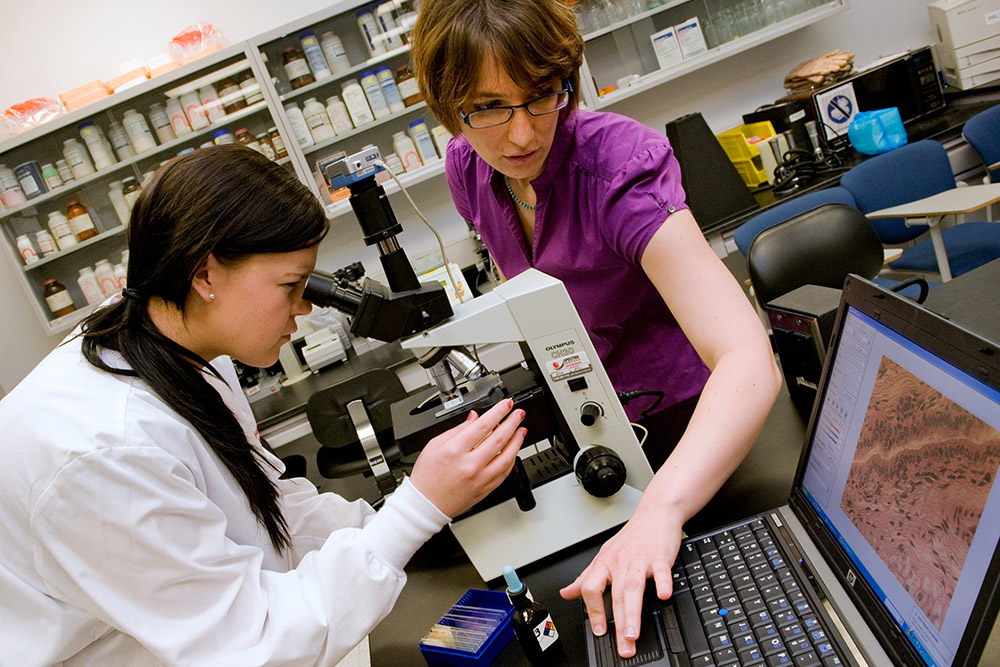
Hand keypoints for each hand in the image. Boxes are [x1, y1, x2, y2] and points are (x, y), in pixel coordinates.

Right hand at [409, 398, 525, 517]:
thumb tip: (474, 417)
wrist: (426, 504)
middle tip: (519, 413)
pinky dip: (512, 459)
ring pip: (507, 456)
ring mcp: (480, 478)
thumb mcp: (434, 445)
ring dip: (517, 441)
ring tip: (521, 430)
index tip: (506, 404)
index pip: (482, 426)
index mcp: (455, 451)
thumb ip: (457, 429)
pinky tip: (514, 450)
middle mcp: (469, 465)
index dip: (497, 412)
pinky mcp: (485, 489)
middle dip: (512, 422)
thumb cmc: (427, 476)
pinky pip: (505, 472)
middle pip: (498, 439)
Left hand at [559, 506, 683, 657]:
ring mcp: (640, 558)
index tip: (599, 632)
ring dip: (633, 612)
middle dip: (618, 623)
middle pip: (615, 595)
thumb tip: (567, 593)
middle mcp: (620, 561)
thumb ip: (586, 577)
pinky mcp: (660, 555)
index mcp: (605, 563)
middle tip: (622, 646)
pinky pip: (660, 571)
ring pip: (633, 587)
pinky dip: (663, 583)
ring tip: (633, 633)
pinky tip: (664, 596)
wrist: (655, 513)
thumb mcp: (604, 556)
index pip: (591, 588)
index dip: (593, 611)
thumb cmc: (632, 538)